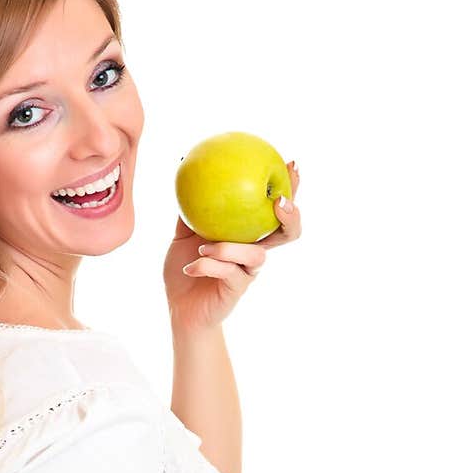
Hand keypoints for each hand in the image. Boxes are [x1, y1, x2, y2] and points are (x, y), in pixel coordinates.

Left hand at [163, 161, 300, 337]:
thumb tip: (183, 166)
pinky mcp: (237, 289)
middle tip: (278, 201)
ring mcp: (248, 272)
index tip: (291, 164)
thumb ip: (190, 209)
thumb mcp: (183, 234)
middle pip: (287, 234)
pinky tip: (191, 266)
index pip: (273, 209)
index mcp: (247, 235)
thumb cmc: (187, 268)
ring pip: (256, 255)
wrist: (181, 308)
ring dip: (230, 247)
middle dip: (291, 215)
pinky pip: (228, 272)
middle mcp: (254, 252)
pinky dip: (207, 265)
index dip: (290, 188)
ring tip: (204, 245)